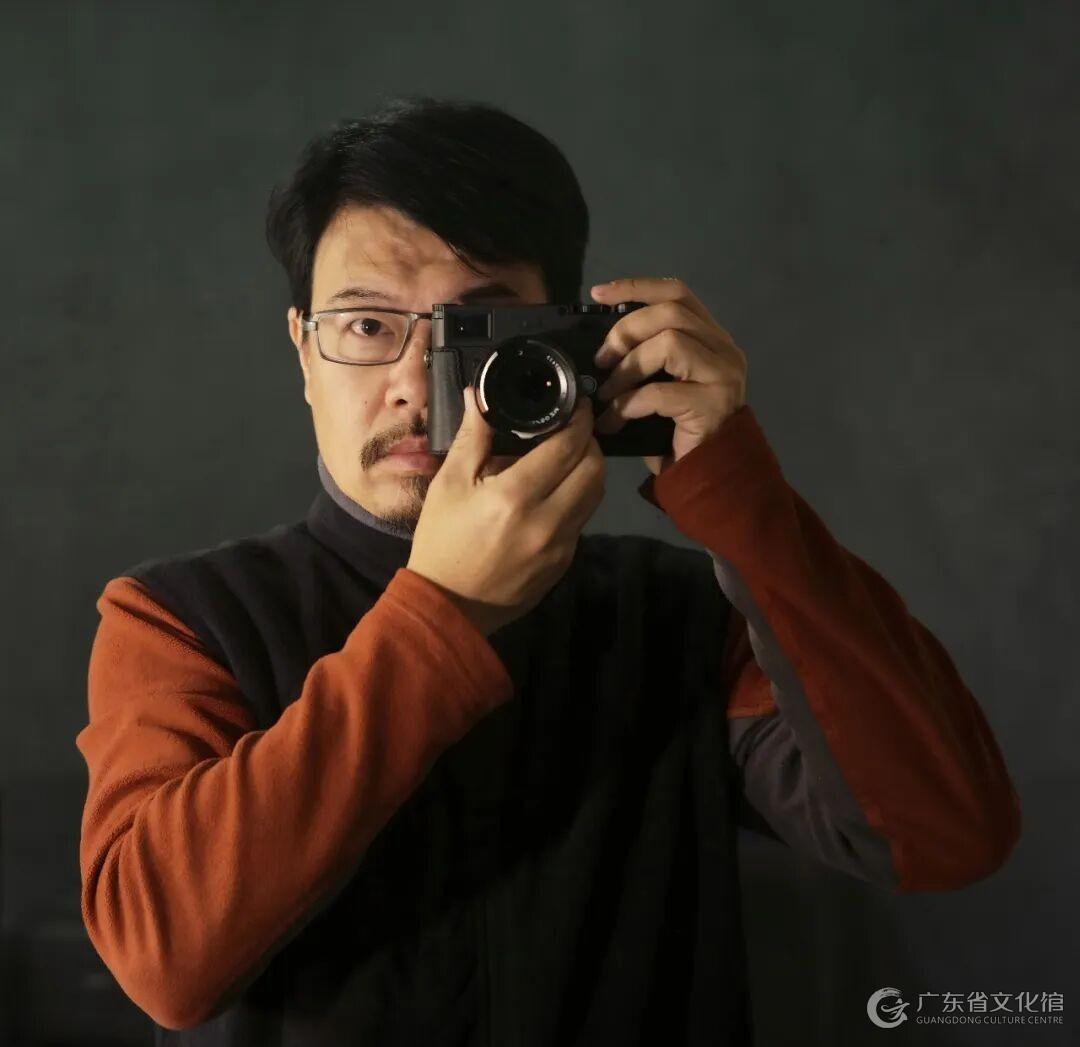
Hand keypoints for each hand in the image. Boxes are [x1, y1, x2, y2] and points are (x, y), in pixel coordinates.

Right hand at [407, 387, 604, 635]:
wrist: (448, 606)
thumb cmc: (443, 541)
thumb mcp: (449, 485)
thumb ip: (473, 438)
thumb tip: (480, 395)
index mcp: (516, 496)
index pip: (567, 447)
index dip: (579, 420)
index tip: (577, 405)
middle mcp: (548, 521)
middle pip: (594, 470)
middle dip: (589, 444)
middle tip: (573, 431)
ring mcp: (561, 547)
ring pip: (594, 496)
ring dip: (588, 471)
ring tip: (567, 458)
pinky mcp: (564, 564)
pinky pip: (581, 521)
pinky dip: (576, 500)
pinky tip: (554, 495)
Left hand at [589, 276, 747, 475]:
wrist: (708, 476)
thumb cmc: (678, 431)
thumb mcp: (661, 383)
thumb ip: (647, 356)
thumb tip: (601, 347)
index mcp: (711, 337)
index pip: (677, 293)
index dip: (636, 287)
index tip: (598, 293)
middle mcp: (724, 349)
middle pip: (671, 312)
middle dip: (626, 330)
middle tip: (601, 359)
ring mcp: (723, 376)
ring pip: (670, 343)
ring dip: (627, 367)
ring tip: (606, 393)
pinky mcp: (713, 405)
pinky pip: (660, 393)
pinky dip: (628, 405)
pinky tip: (613, 422)